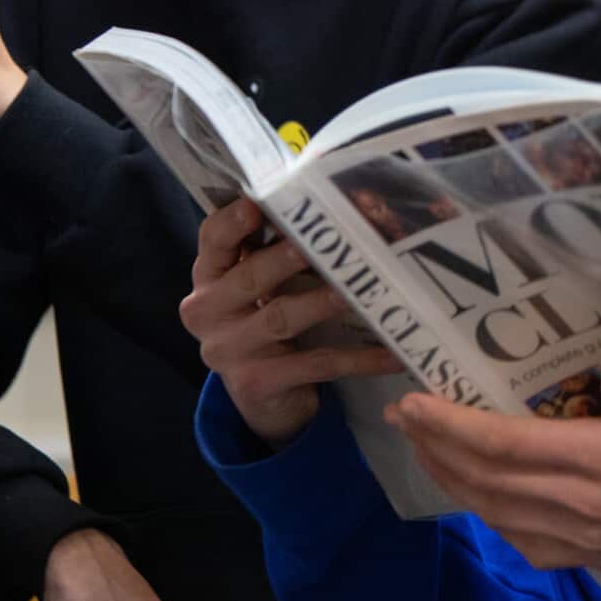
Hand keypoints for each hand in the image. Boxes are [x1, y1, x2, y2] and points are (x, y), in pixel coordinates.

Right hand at [181, 197, 402, 447]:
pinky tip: (392, 353)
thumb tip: (336, 204)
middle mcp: (208, 312)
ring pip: (281, 318)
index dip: (232, 222)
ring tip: (353, 291)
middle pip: (249, 278)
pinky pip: (316, 365)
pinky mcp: (258, 383)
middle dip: (282, 259)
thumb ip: (275, 248)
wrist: (261, 396)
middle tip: (312, 244)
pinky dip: (357, 359)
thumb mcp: (257, 285)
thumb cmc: (263, 320)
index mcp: (208, 277)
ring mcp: (231, 351)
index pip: (213, 241)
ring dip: (320, 302)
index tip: (256, 204)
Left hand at [385, 336, 600, 577]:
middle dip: (437, 445)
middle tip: (404, 413)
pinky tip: (480, 499)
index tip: (416, 401)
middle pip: (486, 477)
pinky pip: (522, 540)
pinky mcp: (590, 557)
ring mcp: (580, 536)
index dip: (453, 424)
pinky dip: (488, 516)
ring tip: (426, 449)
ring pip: (495, 511)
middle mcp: (579, 503)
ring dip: (453, 479)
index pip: (507, 443)